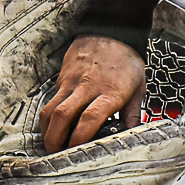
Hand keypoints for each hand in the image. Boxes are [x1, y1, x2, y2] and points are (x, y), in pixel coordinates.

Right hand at [39, 35, 143, 150]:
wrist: (110, 31)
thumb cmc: (126, 61)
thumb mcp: (138, 88)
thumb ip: (132, 115)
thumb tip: (132, 136)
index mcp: (109, 92)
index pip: (90, 118)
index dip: (79, 138)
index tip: (76, 151)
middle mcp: (87, 87)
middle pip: (63, 116)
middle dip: (55, 139)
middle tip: (56, 154)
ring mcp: (72, 82)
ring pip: (50, 109)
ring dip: (47, 130)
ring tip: (51, 143)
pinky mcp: (62, 79)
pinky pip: (51, 100)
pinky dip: (49, 117)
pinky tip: (53, 126)